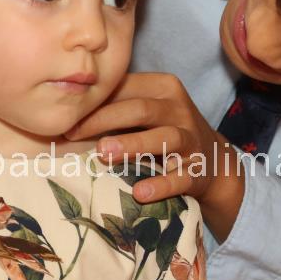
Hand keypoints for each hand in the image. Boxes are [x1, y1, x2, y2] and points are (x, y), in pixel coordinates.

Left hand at [65, 73, 231, 202]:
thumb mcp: (147, 110)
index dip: (95, 101)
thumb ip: (117, 106)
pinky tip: (140, 192)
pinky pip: (180, 178)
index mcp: (163, 88)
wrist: (214, 161)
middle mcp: (179, 110)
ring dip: (133, 145)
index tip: (66, 117)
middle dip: (104, 120)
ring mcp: (191, 140)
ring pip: (163, 138)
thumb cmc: (165, 130)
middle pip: (140, 109)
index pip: (126, 87)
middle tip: (73, 132)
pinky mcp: (197, 170)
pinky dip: (160, 185)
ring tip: (103, 153)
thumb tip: (67, 113)